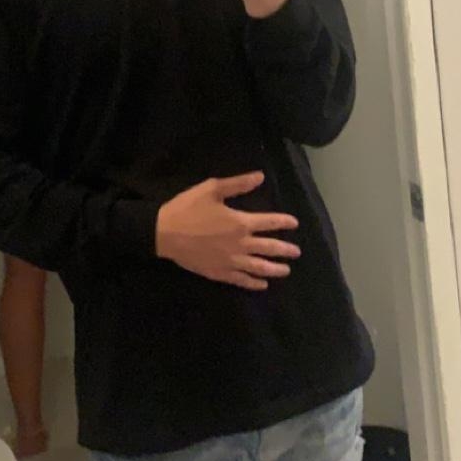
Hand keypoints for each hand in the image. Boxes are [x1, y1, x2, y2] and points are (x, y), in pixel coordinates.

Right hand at [156, 172, 299, 291]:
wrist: (163, 233)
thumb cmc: (187, 208)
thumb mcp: (212, 189)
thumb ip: (238, 184)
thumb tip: (260, 176)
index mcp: (240, 222)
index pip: (269, 223)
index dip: (284, 222)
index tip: (294, 223)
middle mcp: (240, 244)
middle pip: (269, 248)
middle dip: (285, 250)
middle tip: (297, 252)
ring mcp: (230, 261)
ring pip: (259, 267)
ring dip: (275, 269)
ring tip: (286, 270)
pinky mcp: (218, 273)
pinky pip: (241, 280)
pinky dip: (253, 283)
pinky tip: (262, 284)